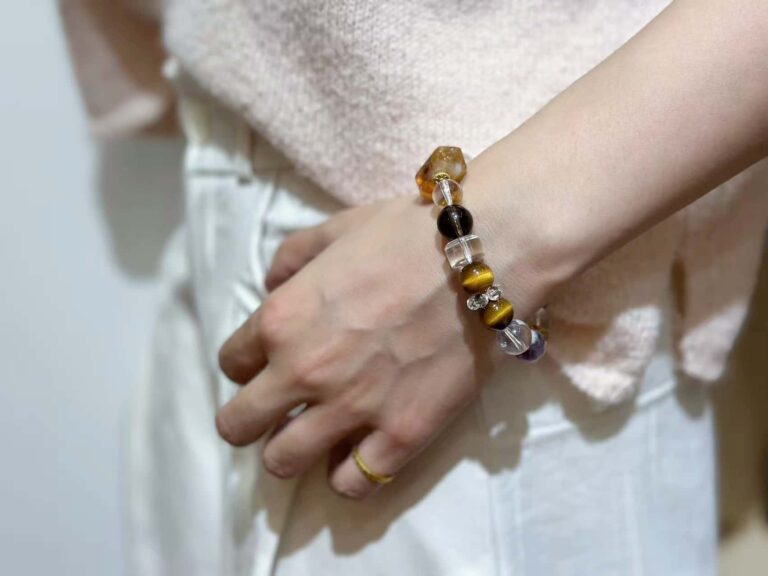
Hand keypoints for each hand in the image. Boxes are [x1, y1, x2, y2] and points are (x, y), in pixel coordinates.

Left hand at [216, 191, 548, 498]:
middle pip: (238, 425)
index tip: (268, 362)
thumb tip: (272, 286)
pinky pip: (353, 483)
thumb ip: (291, 258)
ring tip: (311, 437)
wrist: (485, 253)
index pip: (231, 364)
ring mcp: (352, 409)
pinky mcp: (402, 434)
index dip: (246, 364)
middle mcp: (303, 371)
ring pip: (283, 462)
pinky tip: (356, 454)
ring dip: (289, 452)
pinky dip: (346, 476)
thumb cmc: (407, 233)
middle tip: (275, 410)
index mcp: (282, 319)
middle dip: (248, 420)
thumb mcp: (335, 229)